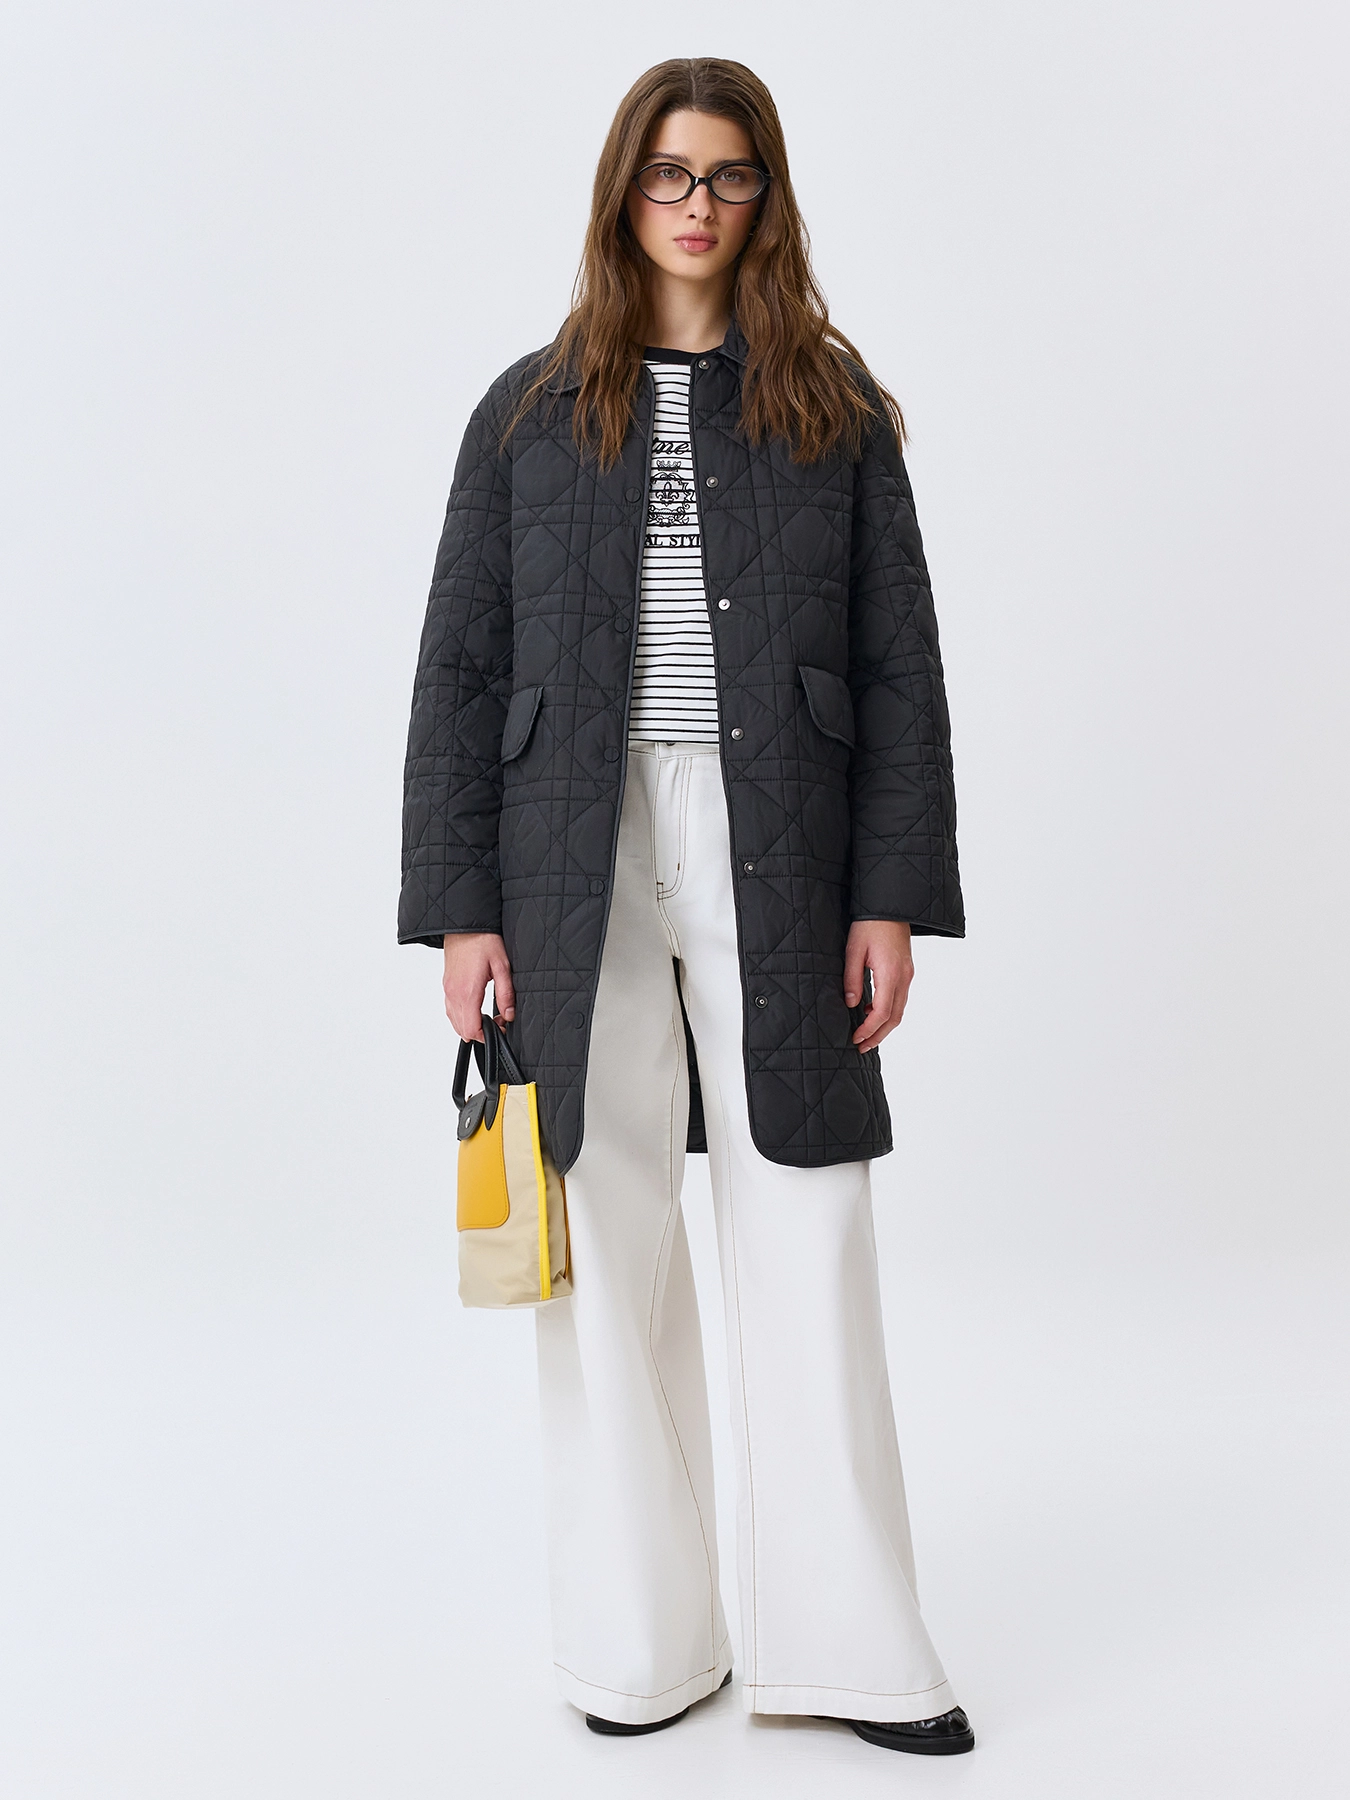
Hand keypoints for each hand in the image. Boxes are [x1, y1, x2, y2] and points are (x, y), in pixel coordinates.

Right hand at [442, 932, 514, 1040]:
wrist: (464, 924)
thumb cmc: (483, 940)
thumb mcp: (502, 966)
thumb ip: (506, 993)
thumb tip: (509, 1014)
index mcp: (467, 992)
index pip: (471, 1029)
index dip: (487, 1036)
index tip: (500, 1029)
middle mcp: (453, 993)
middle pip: (461, 1029)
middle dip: (480, 1032)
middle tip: (498, 1022)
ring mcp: (447, 989)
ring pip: (454, 1021)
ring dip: (470, 1025)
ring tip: (489, 1016)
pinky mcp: (446, 984)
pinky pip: (450, 1009)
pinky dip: (461, 1016)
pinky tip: (475, 1009)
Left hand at [843, 920, 913, 1053]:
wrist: (891, 904)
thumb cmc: (870, 923)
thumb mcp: (854, 950)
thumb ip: (852, 979)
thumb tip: (851, 1004)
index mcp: (891, 973)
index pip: (883, 1012)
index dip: (869, 1029)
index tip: (855, 1039)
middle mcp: (904, 976)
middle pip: (895, 1017)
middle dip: (878, 1035)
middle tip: (861, 1047)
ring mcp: (908, 974)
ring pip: (900, 1009)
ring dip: (884, 1025)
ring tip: (866, 1035)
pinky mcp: (907, 970)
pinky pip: (900, 998)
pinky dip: (889, 1011)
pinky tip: (873, 1013)